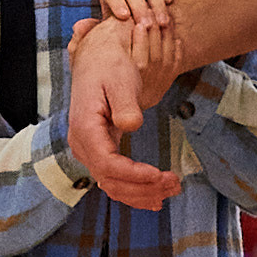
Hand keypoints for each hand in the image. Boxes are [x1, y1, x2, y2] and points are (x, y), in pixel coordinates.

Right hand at [64, 18, 179, 209]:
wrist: (96, 59)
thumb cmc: (109, 66)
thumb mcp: (120, 79)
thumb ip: (125, 104)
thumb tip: (131, 125)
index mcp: (85, 128)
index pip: (106, 163)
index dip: (132, 174)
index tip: (157, 174)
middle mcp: (83, 144)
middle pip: (110, 180)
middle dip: (143, 188)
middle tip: (174, 183)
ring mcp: (89, 151)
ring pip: (112, 185)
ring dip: (142, 193)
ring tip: (172, 189)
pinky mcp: (100, 151)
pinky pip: (114, 179)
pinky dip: (134, 191)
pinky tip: (155, 197)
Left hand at [98, 0, 182, 84]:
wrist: (145, 31)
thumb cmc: (121, 36)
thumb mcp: (106, 35)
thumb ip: (91, 33)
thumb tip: (77, 28)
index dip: (116, 2)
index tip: (124, 17)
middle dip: (138, 5)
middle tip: (146, 24)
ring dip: (155, 1)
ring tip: (162, 22)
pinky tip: (169, 2)